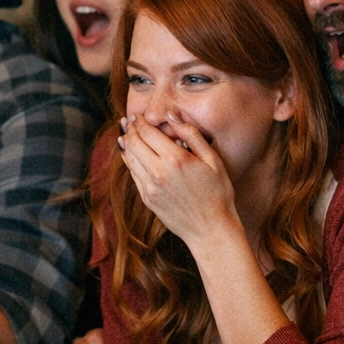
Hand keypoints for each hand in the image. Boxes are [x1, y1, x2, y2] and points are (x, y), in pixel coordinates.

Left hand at [119, 113, 238, 246]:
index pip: (148, 132)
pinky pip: (133, 174)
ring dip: (126, 144)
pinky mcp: (147, 199)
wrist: (211, 229)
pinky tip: (130, 154)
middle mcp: (158, 172)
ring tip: (125, 133)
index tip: (137, 115)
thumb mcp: (212, 159)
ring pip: (129, 159)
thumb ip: (191, 134)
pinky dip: (129, 161)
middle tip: (128, 121)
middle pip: (134, 143)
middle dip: (130, 129)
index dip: (139, 121)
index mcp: (176, 159)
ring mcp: (150, 188)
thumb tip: (172, 114)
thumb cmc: (218, 192)